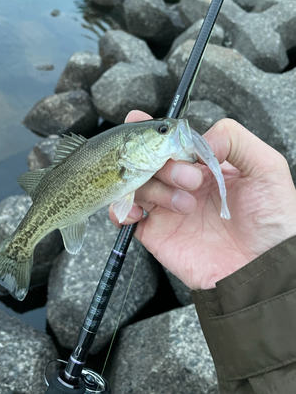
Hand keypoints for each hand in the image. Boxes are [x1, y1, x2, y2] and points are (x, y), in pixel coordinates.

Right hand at [109, 111, 295, 289]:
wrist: (264, 269)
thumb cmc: (273, 221)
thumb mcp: (266, 167)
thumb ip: (234, 138)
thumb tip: (196, 140)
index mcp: (204, 166)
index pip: (169, 141)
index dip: (154, 131)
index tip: (144, 123)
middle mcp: (182, 184)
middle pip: (149, 159)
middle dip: (164, 164)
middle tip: (191, 180)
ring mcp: (167, 208)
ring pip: (136, 183)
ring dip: (154, 188)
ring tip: (185, 205)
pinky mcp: (156, 233)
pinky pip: (124, 215)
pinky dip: (121, 208)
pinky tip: (137, 211)